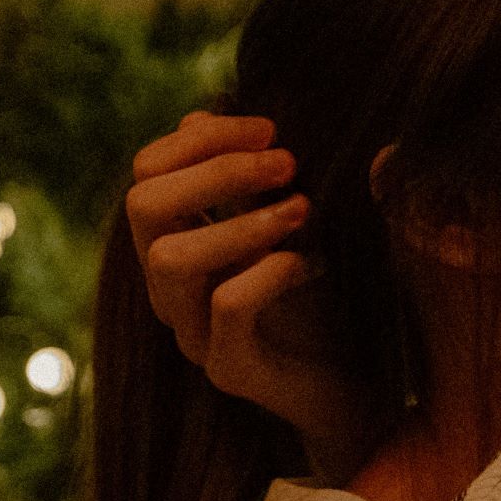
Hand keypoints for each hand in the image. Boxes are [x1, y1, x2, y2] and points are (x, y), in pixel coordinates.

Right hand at [126, 112, 344, 454]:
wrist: (359, 387)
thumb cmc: (325, 298)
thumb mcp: (289, 222)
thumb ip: (251, 174)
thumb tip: (207, 113)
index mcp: (177, 241)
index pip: (147, 172)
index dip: (201, 138)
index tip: (271, 128)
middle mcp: (171, 288)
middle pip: (142, 207)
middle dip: (216, 171)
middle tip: (288, 163)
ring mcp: (193, 332)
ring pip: (169, 260)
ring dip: (239, 222)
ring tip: (302, 209)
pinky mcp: (229, 371)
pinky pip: (225, 310)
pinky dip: (267, 273)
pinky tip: (312, 264)